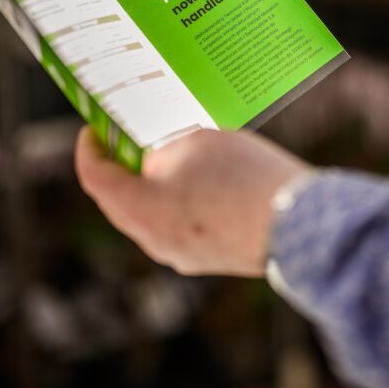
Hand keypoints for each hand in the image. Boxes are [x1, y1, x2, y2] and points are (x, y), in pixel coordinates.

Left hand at [75, 127, 310, 276]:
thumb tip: (155, 159)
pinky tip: (207, 180)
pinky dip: (182, 202)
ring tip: (176, 154)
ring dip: (155, 185)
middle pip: (120, 201)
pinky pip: (182, 226)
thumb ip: (164, 148)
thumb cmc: (241, 178)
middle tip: (134, 138)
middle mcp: (153, 240)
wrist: (298, 224)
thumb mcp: (195, 142)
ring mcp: (182, 254)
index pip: (95, 178)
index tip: (96, 130)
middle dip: (123, 167)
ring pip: (153, 215)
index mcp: (138, 210)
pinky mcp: (210, 258)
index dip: (90, 149)